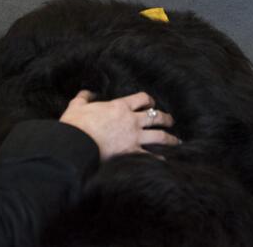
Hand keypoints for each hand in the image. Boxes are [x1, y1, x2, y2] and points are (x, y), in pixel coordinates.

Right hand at [59, 90, 178, 160]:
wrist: (75, 144)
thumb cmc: (75, 125)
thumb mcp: (77, 106)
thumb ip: (84, 97)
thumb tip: (86, 92)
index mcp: (120, 106)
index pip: (141, 98)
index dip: (149, 100)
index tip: (151, 103)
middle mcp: (131, 120)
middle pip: (155, 116)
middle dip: (165, 118)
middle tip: (171, 121)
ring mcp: (133, 137)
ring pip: (158, 135)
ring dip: (169, 138)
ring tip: (176, 140)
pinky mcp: (131, 153)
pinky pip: (150, 155)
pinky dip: (159, 158)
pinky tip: (165, 160)